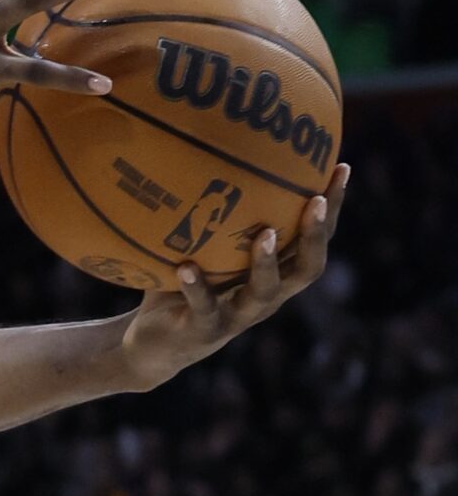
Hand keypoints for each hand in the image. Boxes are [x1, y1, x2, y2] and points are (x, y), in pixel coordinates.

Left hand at [118, 163, 348, 387]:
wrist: (154, 344)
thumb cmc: (181, 283)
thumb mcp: (200, 246)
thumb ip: (209, 213)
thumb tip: (202, 151)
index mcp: (274, 274)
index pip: (314, 239)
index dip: (333, 208)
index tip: (341, 168)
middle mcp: (266, 297)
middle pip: (307, 267)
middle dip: (314, 234)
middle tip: (316, 200)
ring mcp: (237, 316)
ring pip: (264, 293)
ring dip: (266, 263)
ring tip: (262, 234)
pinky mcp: (204, 330)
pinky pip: (204, 308)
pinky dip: (196, 287)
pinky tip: (186, 266)